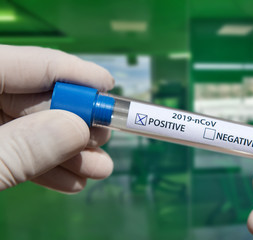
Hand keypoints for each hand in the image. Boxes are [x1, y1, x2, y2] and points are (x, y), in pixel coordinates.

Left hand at [0, 45, 113, 192]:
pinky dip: (45, 166)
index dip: (71, 71)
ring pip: (29, 128)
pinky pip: (17, 151)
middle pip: (33, 97)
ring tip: (98, 169)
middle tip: (103, 138)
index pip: (26, 63)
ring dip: (67, 151)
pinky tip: (72, 180)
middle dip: (74, 121)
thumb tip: (76, 129)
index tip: (108, 85)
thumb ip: (19, 148)